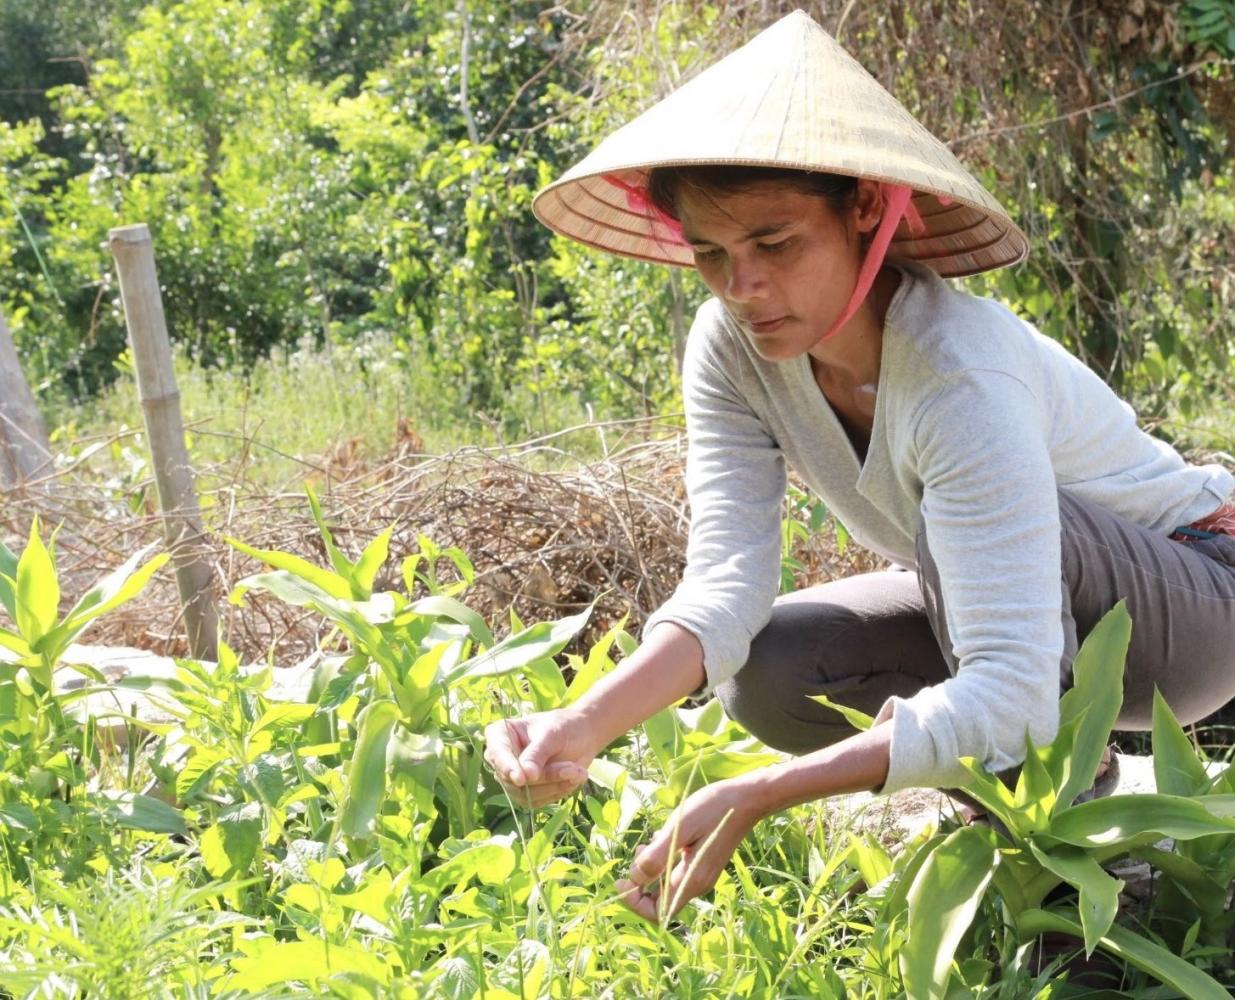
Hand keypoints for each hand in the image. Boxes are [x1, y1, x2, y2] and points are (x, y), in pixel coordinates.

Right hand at [482, 707, 596, 808]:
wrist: (582, 737)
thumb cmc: (563, 726)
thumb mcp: (552, 734)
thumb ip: (537, 753)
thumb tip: (526, 776)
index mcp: (500, 735)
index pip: (497, 754)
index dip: (507, 767)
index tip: (520, 779)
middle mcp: (501, 759)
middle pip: (514, 779)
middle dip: (547, 776)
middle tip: (574, 769)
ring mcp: (511, 778)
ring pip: (526, 794)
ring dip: (555, 786)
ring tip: (579, 772)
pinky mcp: (525, 794)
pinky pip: (537, 801)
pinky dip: (557, 792)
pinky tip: (573, 779)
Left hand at [616, 777, 764, 922]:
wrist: (746, 798)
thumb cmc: (712, 809)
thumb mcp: (680, 828)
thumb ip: (657, 855)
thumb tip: (634, 879)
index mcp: (692, 880)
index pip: (658, 912)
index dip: (636, 902)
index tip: (622, 880)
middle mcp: (697, 884)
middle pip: (660, 900)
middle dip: (641, 882)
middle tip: (639, 852)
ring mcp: (702, 874)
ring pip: (667, 885)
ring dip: (651, 869)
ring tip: (648, 842)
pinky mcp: (703, 862)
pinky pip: (676, 871)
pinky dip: (663, 860)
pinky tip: (663, 837)